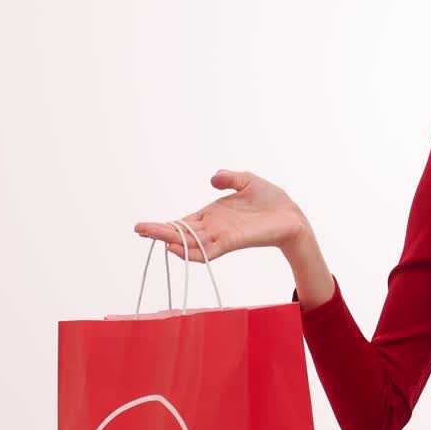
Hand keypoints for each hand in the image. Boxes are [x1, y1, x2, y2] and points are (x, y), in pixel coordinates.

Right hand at [133, 170, 312, 262]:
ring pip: (190, 242)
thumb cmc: (271, 200)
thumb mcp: (247, 181)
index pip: (183, 222)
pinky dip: (192, 251)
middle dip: (159, 232)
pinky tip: (176, 248)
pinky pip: (208, 250)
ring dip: (171, 240)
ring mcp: (221, 236)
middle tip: (138, 230)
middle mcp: (213, 228)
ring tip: (151, 236)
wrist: (292, 215)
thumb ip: (229, 178)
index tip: (143, 226)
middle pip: (181, 233)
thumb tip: (213, 178)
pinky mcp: (233, 242)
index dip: (164, 225)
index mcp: (212, 215)